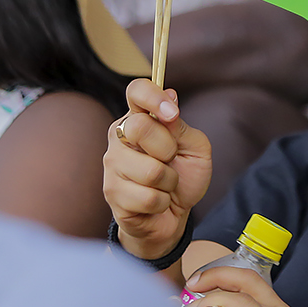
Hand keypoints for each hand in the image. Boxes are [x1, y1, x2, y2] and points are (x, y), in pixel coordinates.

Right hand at [103, 78, 212, 261]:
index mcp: (139, 118)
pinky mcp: (112, 193)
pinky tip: (155, 201)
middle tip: (171, 160)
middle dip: (168, 149)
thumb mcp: (195, 148)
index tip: (172, 113)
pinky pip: (148, 197)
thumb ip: (181, 126)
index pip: (136, 91)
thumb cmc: (184, 177)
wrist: (174, 216)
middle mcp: (119, 136)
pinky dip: (161, 202)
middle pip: (140, 128)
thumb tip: (170, 96)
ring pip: (149, 169)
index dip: (152, 97)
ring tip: (163, 184)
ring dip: (168, 181)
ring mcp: (112, 164)